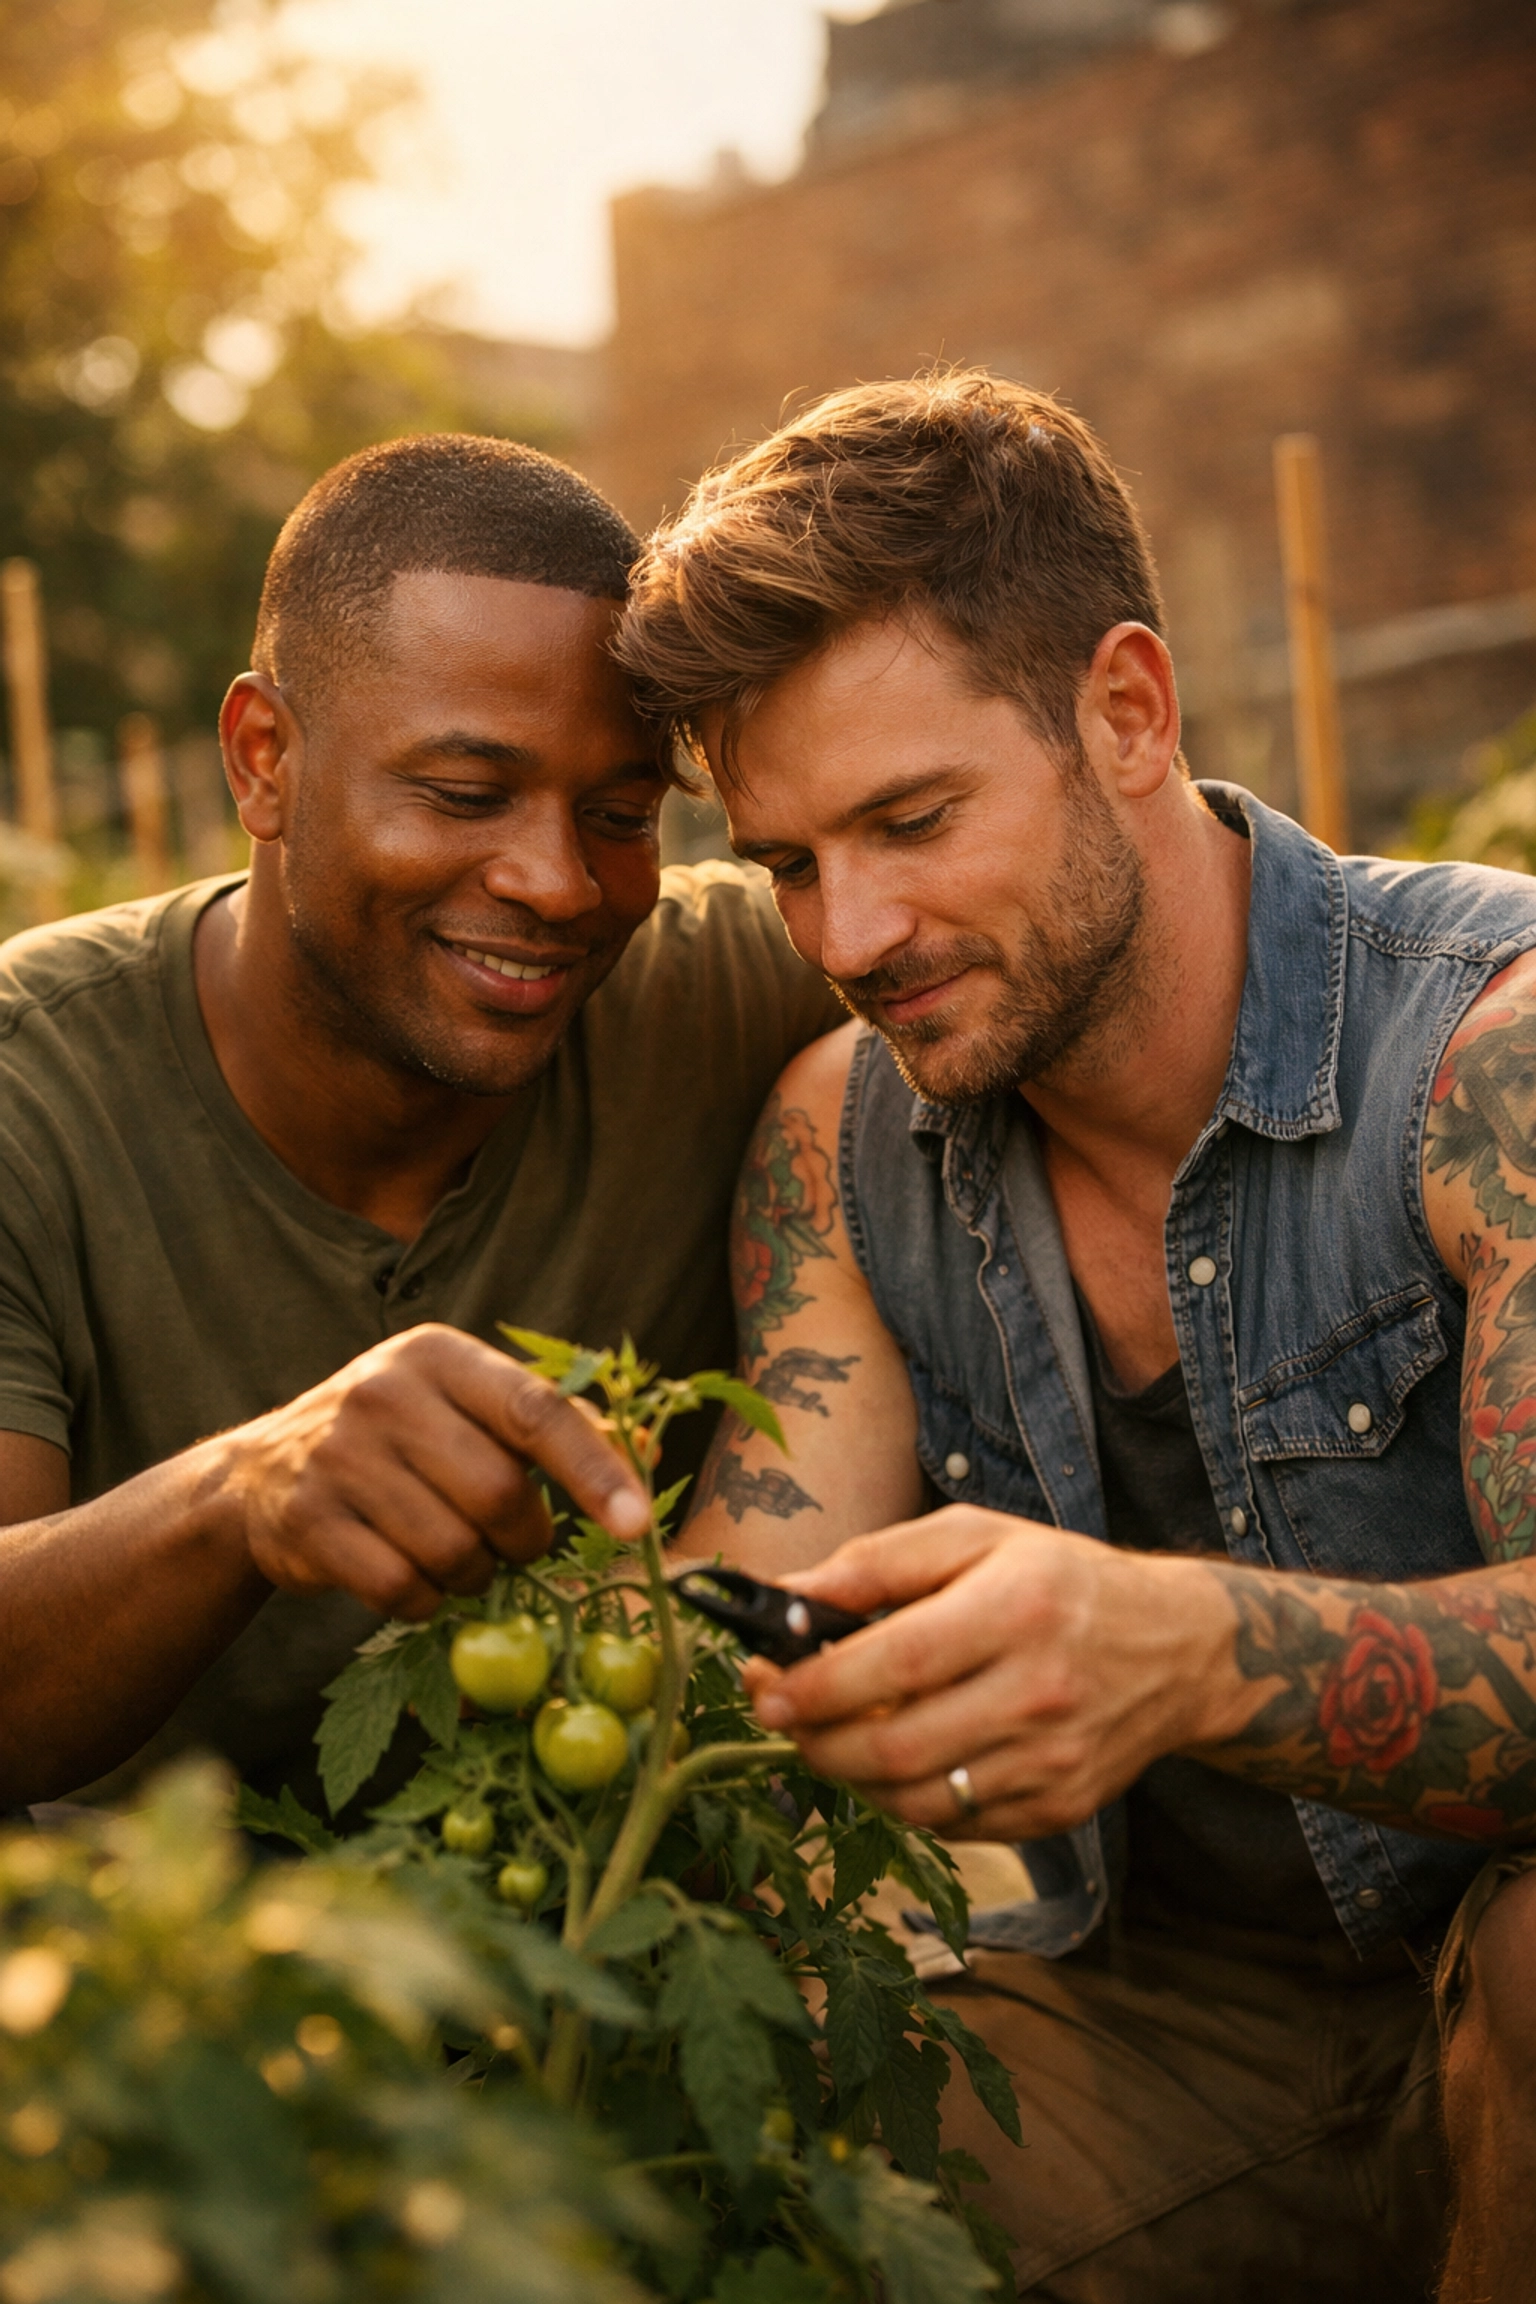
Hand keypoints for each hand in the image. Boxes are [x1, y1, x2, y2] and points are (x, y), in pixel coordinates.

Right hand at [220, 1325, 649, 1619]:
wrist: (262, 1474)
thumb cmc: (398, 1437)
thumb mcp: (464, 1404)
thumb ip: (550, 1424)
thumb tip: (647, 1451)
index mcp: (439, 1355)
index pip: (535, 1409)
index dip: (593, 1470)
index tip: (636, 1524)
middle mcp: (384, 1394)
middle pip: (499, 1495)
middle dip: (525, 1539)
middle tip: (514, 1544)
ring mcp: (338, 1456)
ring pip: (453, 1551)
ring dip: (474, 1575)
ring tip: (457, 1556)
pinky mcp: (306, 1520)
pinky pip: (400, 1589)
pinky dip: (424, 1602)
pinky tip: (413, 1578)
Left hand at [744, 1507, 1238, 1838]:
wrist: (1176, 1648)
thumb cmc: (1058, 1580)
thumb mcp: (974, 1538)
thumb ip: (877, 1563)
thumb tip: (786, 1595)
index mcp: (1016, 1609)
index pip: (895, 1663)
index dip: (817, 1685)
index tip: (765, 1685)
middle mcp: (1039, 1692)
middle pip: (896, 1747)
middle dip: (816, 1741)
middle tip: (783, 1717)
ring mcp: (1054, 1761)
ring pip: (917, 1799)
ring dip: (851, 1776)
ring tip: (832, 1736)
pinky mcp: (1060, 1808)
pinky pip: (955, 1825)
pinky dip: (906, 1800)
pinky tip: (895, 1760)